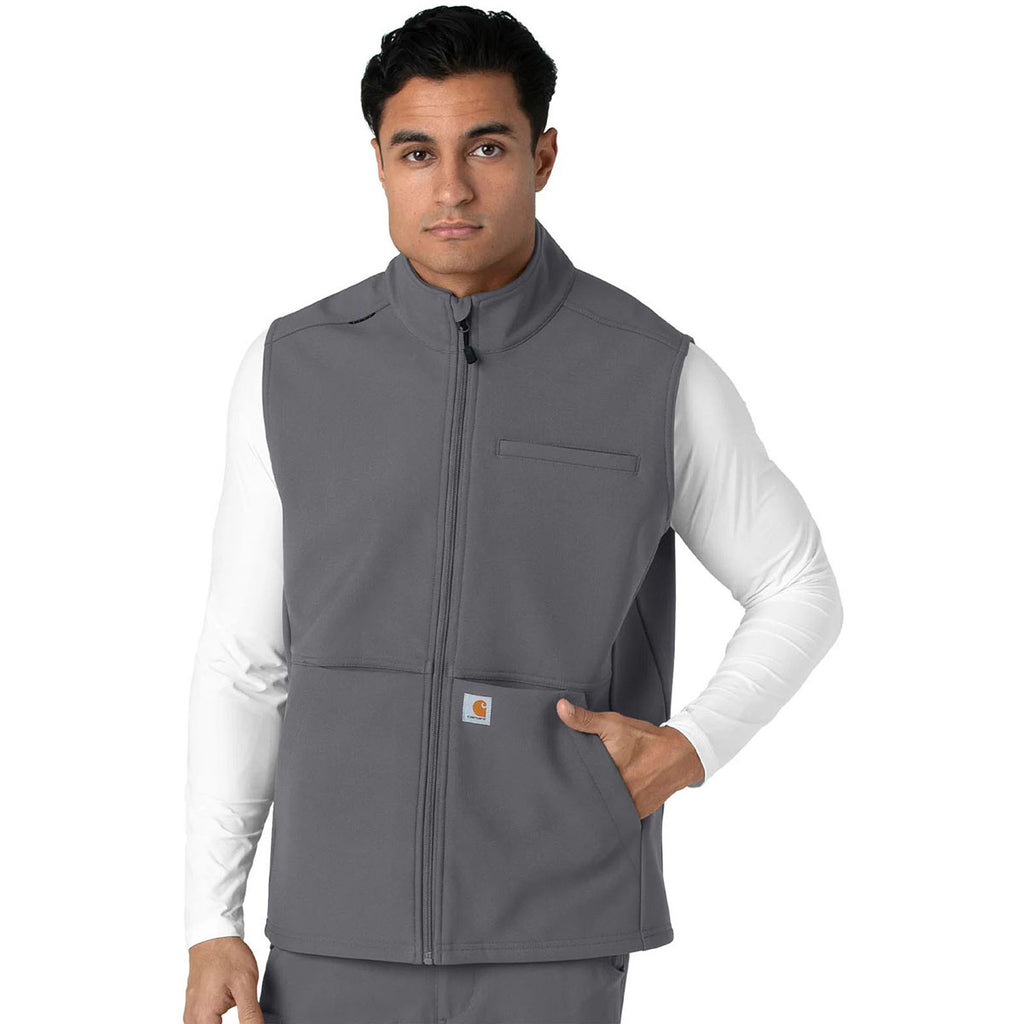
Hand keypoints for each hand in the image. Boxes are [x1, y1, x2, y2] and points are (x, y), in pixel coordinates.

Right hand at [184, 936, 263, 1023]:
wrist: (213, 934)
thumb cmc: (227, 955)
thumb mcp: (245, 985)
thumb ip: (250, 1015)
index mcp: (204, 1018)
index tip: (249, 1020)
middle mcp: (192, 1019)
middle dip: (232, 1023)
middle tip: (245, 1012)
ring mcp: (191, 1012)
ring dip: (221, 1023)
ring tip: (237, 1008)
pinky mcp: (193, 1005)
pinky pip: (202, 1022)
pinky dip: (215, 1020)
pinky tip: (227, 1008)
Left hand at [555, 698, 704, 817]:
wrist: (678, 755)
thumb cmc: (644, 738)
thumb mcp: (613, 724)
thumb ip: (585, 719)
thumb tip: (560, 707)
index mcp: (608, 776)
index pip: (577, 786)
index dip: (566, 782)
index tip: (557, 779)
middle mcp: (619, 797)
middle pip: (588, 799)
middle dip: (579, 793)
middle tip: (566, 787)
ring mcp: (629, 808)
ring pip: (602, 809)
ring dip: (595, 802)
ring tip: (585, 794)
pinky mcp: (637, 814)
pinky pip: (617, 815)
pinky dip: (610, 808)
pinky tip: (604, 799)